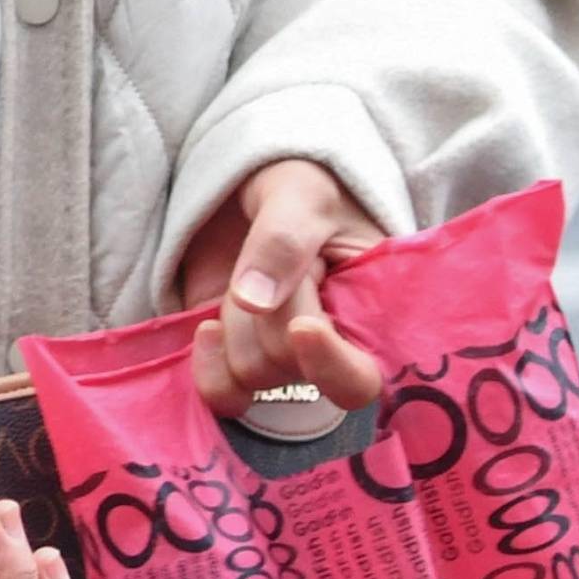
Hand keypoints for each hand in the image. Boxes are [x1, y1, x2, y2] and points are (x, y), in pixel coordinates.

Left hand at [177, 156, 386, 419]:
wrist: (258, 186)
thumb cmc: (301, 186)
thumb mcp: (301, 196)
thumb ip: (282, 242)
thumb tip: (254, 302)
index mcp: (371, 315)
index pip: (360, 379)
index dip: (328, 363)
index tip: (303, 326)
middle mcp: (332, 349)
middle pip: (287, 366)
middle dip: (266, 311)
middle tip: (273, 261)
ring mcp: (284, 358)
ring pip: (248, 373)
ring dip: (236, 323)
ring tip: (250, 280)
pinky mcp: (239, 359)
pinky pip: (222, 393)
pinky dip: (206, 367)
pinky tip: (207, 328)